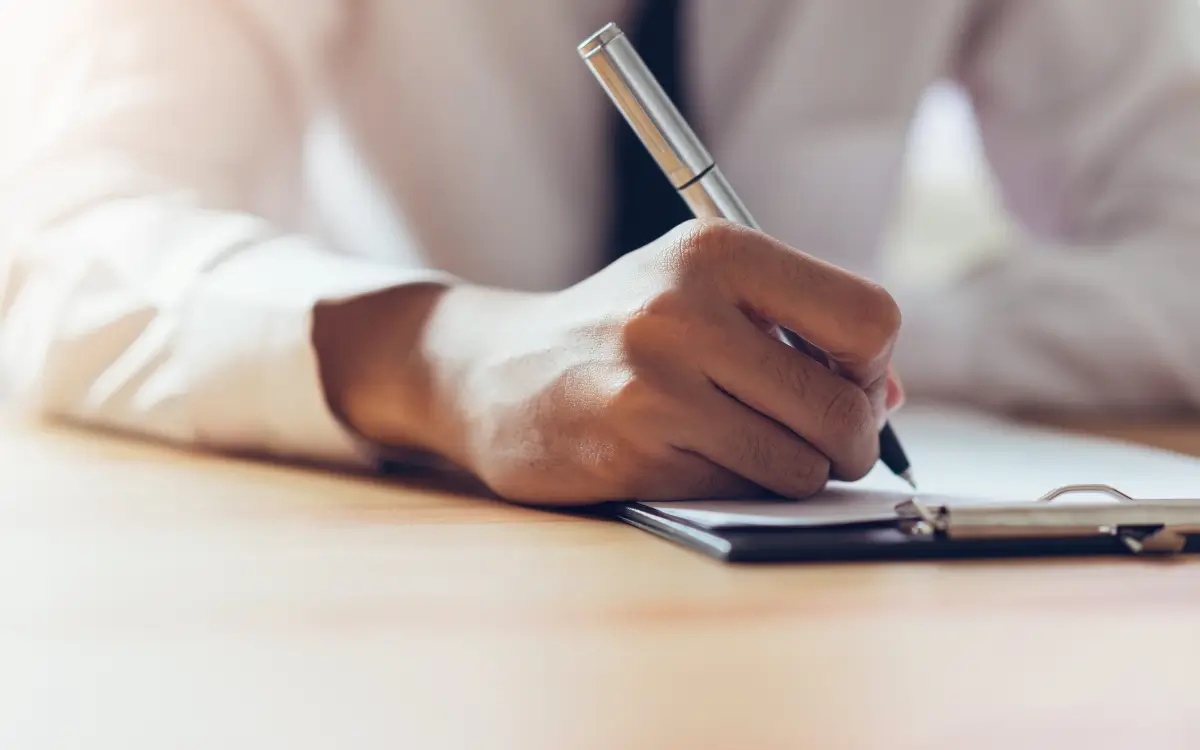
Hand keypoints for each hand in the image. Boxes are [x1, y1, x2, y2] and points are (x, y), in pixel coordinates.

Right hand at [318, 219, 902, 504]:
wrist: (492, 372)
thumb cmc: (618, 333)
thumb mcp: (701, 294)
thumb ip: (798, 331)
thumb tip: (887, 398)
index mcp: (718, 251)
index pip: (870, 319)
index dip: (870, 369)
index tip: (837, 381)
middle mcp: (687, 306)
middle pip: (845, 406)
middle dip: (848, 441)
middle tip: (818, 443)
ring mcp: (657, 380)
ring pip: (800, 464)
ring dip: (791, 472)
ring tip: (745, 446)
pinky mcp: (632, 446)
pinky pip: (738, 491)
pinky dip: (733, 486)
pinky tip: (687, 456)